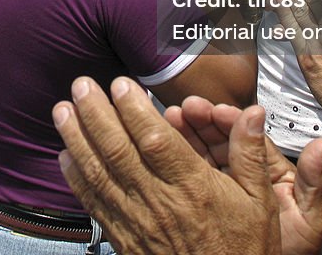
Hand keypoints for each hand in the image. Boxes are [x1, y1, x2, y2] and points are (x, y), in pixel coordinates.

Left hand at [54, 77, 281, 254]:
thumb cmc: (243, 248)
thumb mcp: (259, 202)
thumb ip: (251, 154)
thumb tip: (254, 113)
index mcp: (194, 187)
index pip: (156, 141)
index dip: (134, 110)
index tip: (120, 84)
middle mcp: (161, 201)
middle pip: (120, 151)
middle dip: (96, 114)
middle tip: (81, 86)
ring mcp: (138, 221)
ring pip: (100, 174)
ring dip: (77, 139)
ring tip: (62, 110)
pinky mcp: (124, 238)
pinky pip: (95, 204)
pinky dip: (76, 178)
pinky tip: (65, 155)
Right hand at [167, 96, 321, 254]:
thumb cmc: (292, 251)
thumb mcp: (308, 218)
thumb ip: (313, 182)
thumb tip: (320, 148)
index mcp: (270, 173)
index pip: (251, 140)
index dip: (234, 122)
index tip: (218, 110)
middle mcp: (245, 174)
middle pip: (223, 139)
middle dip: (205, 120)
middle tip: (188, 107)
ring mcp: (223, 184)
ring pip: (204, 151)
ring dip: (188, 132)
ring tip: (173, 117)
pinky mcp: (206, 196)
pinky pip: (191, 172)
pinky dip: (178, 156)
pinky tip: (165, 143)